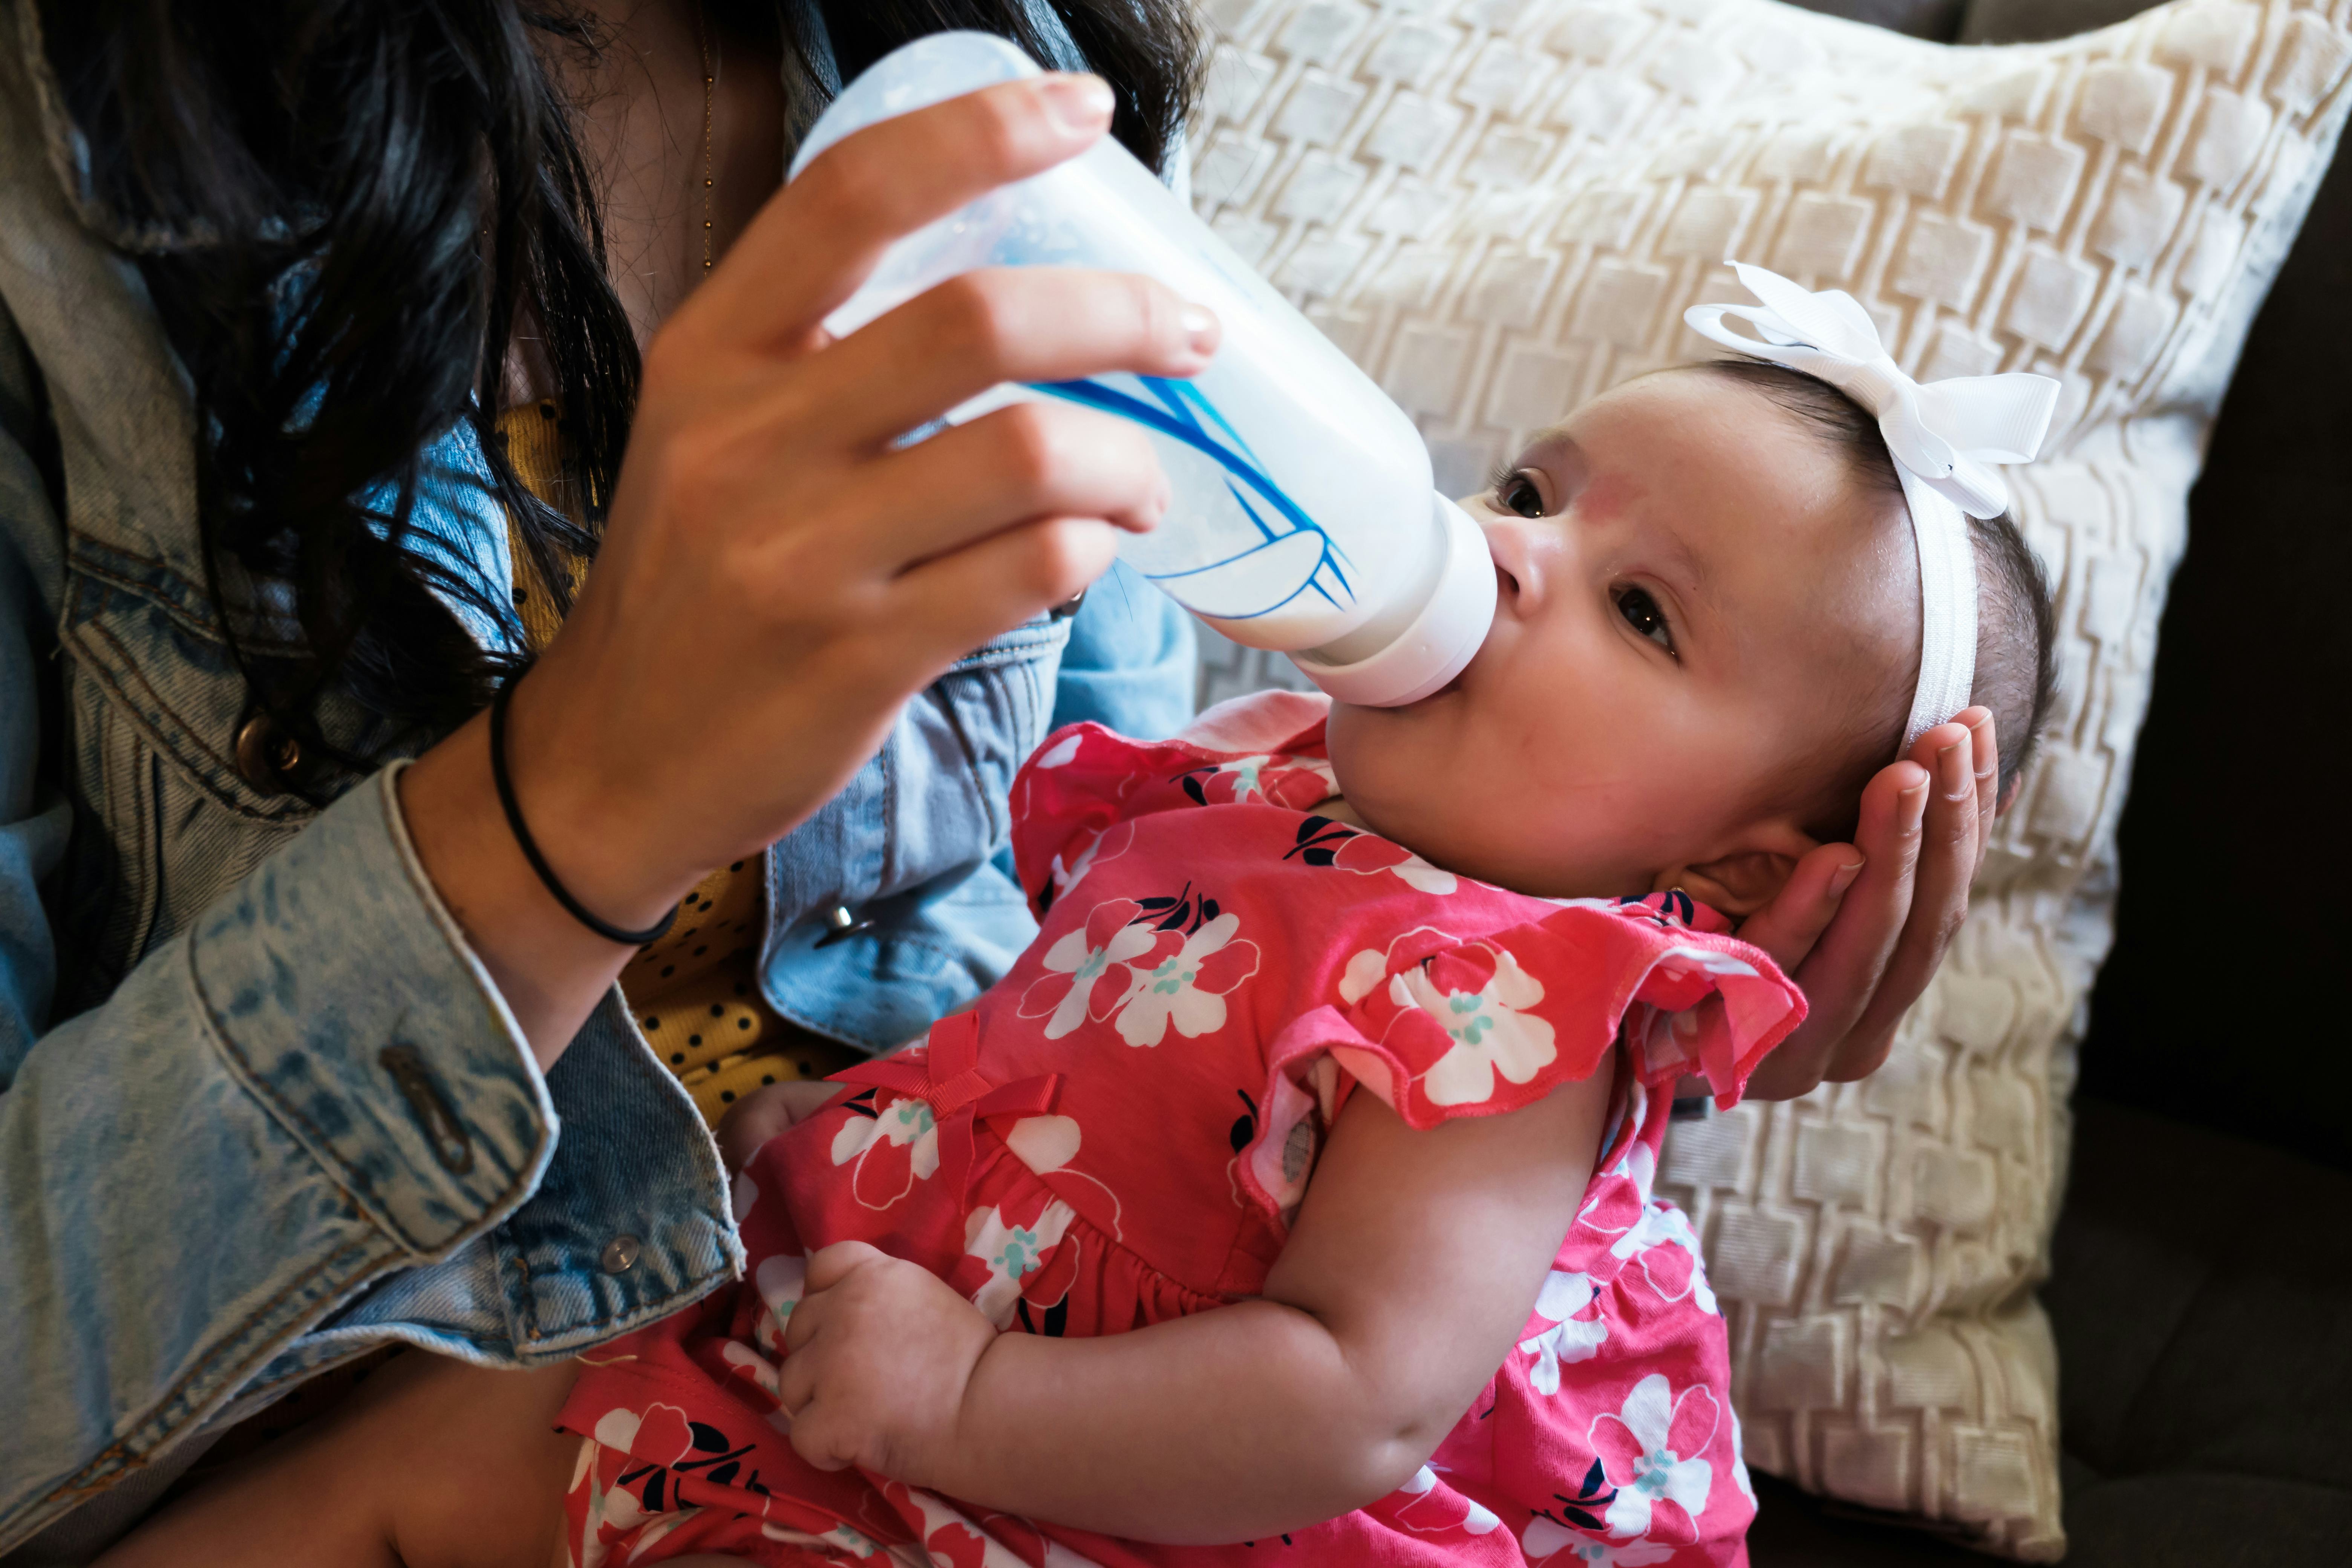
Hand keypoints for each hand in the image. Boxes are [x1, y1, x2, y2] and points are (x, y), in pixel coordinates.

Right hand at [400, 73, 1217, 1059]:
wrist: (611, 759)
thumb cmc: (694, 582)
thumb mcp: (710, 432)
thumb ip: (820, 355)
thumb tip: (1009, 290)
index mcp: (710, 353)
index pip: (853, 194)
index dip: (983, 132)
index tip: (1084, 112)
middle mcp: (747, 438)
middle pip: (978, 319)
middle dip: (1123, 313)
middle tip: (1187, 336)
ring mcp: (803, 554)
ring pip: (1031, 455)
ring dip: (1128, 462)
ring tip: (1143, 483)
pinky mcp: (859, 657)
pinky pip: (1031, 572)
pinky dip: (1092, 551)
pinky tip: (1090, 554)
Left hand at [777, 1241, 994, 1480]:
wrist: (991, 1410)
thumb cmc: (971, 1361)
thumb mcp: (925, 1298)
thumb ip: (878, 1297)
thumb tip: (837, 1314)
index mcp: (873, 1275)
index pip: (821, 1267)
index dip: (825, 1298)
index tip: (845, 1328)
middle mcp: (845, 1308)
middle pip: (798, 1328)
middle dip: (820, 1356)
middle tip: (862, 1383)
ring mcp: (832, 1362)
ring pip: (791, 1382)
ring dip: (818, 1403)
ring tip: (863, 1416)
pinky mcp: (830, 1416)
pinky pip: (801, 1436)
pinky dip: (826, 1449)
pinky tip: (860, 1447)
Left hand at [1734, 707, 2000, 1098]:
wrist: (1615, 1025)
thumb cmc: (1709, 952)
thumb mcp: (1792, 902)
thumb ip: (1859, 861)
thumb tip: (1934, 768)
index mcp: (1885, 993)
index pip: (1947, 898)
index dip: (1972, 815)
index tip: (1978, 728)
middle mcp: (1860, 1032)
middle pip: (1925, 921)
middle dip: (1945, 823)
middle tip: (1951, 735)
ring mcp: (1805, 1050)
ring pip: (1872, 945)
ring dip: (1895, 853)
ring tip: (1906, 775)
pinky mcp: (1744, 1048)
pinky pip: (1783, 966)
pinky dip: (1811, 909)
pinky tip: (1834, 856)